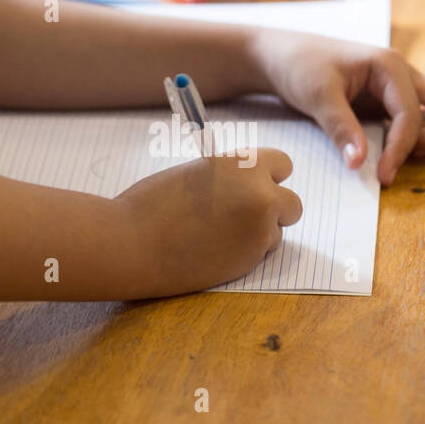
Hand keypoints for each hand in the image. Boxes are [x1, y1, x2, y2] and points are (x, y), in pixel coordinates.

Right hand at [116, 149, 301, 296]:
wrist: (132, 243)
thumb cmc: (152, 203)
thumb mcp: (198, 174)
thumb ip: (231, 177)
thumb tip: (253, 185)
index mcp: (244, 163)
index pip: (283, 164)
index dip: (269, 176)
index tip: (255, 185)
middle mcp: (260, 193)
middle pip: (293, 203)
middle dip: (274, 209)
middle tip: (244, 216)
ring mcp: (259, 230)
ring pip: (277, 232)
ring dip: (259, 234)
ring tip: (219, 235)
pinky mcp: (251, 260)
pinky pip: (261, 253)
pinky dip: (245, 253)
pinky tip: (215, 250)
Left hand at [250, 29, 424, 185]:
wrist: (280, 55)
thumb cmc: (298, 65)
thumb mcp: (317, 95)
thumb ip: (340, 128)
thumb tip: (360, 164)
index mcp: (389, 66)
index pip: (412, 115)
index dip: (401, 149)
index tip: (382, 176)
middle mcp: (402, 74)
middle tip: (399, 159)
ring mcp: (398, 88)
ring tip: (395, 156)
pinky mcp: (388, 101)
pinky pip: (417, 121)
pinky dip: (411, 139)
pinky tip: (384, 151)